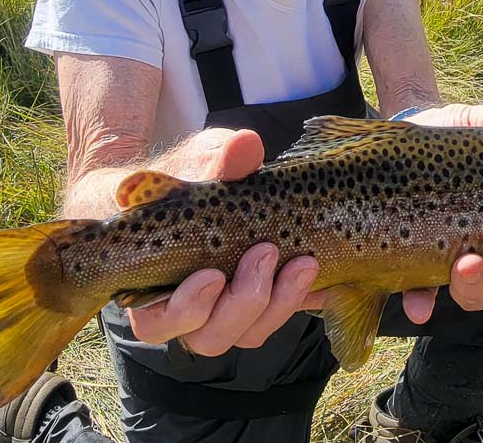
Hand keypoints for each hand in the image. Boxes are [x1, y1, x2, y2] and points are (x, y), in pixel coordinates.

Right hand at [125, 128, 320, 355]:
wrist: (205, 189)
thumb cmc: (185, 182)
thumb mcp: (196, 164)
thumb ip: (217, 161)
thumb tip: (246, 145)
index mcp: (150, 291)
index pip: (158, 322)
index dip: (185, 308)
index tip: (211, 276)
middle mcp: (187, 314)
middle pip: (210, 337)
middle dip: (244, 302)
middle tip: (266, 254)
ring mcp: (226, 314)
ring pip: (251, 333)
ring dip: (281, 302)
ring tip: (304, 263)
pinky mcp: (264, 306)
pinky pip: (287, 315)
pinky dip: (309, 300)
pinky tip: (332, 280)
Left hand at [399, 98, 482, 321]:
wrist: (408, 136)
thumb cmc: (459, 135)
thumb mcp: (481, 121)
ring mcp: (455, 261)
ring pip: (475, 295)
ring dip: (474, 287)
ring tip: (464, 263)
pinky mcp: (417, 263)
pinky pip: (422, 296)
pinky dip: (422, 303)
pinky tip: (418, 306)